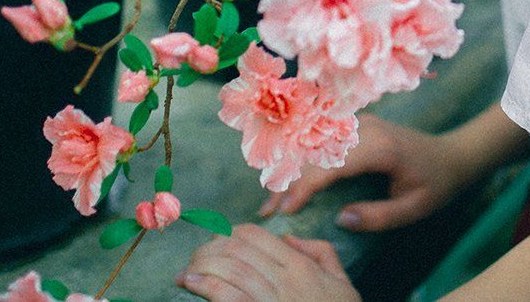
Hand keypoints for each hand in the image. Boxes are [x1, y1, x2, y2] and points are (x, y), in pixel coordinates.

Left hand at [178, 224, 358, 301]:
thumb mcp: (342, 283)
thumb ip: (320, 253)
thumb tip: (287, 238)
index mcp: (300, 266)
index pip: (255, 236)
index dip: (228, 235)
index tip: (215, 244)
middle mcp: (285, 279)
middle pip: (237, 249)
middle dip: (209, 250)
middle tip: (195, 260)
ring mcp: (272, 301)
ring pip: (230, 269)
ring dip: (202, 266)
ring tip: (187, 273)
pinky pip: (231, 298)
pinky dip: (207, 287)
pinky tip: (192, 283)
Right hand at [258, 114, 473, 230]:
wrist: (451, 155)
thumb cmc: (435, 184)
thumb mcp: (413, 209)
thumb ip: (379, 216)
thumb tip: (340, 219)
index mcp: (380, 149)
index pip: (332, 165)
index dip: (304, 187)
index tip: (286, 210)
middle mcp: (366, 129)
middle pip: (317, 152)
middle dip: (288, 181)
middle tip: (268, 211)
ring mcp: (361, 123)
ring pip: (315, 143)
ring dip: (291, 170)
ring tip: (271, 199)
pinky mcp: (357, 125)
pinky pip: (323, 140)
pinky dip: (303, 160)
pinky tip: (289, 181)